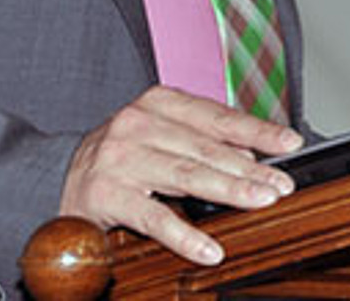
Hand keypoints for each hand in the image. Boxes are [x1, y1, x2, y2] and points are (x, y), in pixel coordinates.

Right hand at [59, 85, 303, 265]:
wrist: (58, 176)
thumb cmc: (126, 155)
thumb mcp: (164, 135)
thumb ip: (205, 139)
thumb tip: (258, 156)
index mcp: (159, 102)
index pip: (218, 117)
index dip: (258, 131)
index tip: (291, 144)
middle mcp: (138, 123)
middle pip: (207, 148)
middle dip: (251, 168)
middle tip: (282, 185)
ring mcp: (119, 158)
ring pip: (187, 176)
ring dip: (230, 191)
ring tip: (261, 202)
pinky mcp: (105, 196)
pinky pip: (154, 219)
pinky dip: (185, 236)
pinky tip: (210, 249)